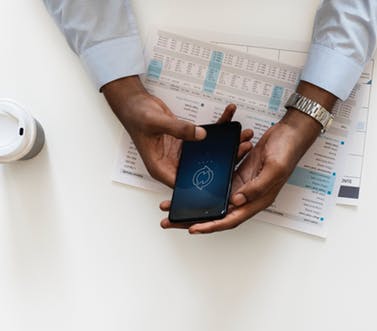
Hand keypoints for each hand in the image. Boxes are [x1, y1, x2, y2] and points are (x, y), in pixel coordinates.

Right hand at [102, 76, 252, 186]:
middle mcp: (173, 164)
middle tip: (242, 149)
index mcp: (162, 169)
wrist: (133, 101)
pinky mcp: (187, 141)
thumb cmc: (136, 115)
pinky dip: (218, 130)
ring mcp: (181, 153)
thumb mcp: (157, 122)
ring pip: (208, 154)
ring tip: (243, 135)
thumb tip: (202, 135)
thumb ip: (179, 129)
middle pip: (203, 168)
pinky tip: (229, 120)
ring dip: (225, 144)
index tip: (227, 177)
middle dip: (224, 160)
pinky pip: (206, 138)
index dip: (206, 184)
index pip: (186, 184)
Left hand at [161, 82, 336, 232]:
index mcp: (258, 200)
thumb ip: (256, 186)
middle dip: (195, 219)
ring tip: (174, 205)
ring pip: (215, 200)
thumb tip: (237, 201)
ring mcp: (243, 184)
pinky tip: (189, 184)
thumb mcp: (274, 169)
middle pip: (219, 213)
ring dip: (196, 204)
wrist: (291, 133)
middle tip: (171, 221)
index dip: (212, 225)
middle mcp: (249, 196)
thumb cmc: (287, 150)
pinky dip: (204, 186)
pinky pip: (219, 183)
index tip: (193, 229)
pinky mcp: (239, 172)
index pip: (232, 218)